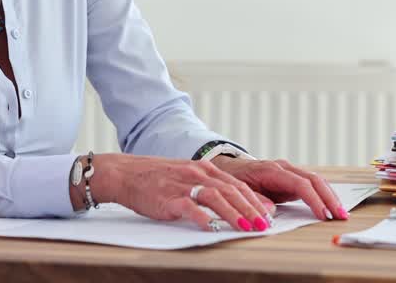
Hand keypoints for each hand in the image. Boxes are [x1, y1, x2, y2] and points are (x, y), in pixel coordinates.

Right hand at [91, 153, 273, 231]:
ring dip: (233, 213)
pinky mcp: (169, 197)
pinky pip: (189, 207)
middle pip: (231, 190)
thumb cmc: (158, 178)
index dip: (255, 201)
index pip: (237, 185)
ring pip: (215, 197)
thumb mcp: (188, 176)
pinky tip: (211, 228)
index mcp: (204, 168)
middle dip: (250, 209)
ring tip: (246, 227)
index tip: (268, 216)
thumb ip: (211, 186)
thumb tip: (235, 203)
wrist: (127, 173)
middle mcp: (197, 174)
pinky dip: (202, 218)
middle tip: (264, 225)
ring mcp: (183, 185)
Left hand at [209, 155, 347, 220]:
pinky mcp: (292, 179)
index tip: (324, 214)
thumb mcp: (239, 190)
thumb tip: (270, 211)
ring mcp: (290, 172)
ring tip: (341, 214)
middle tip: (341, 216)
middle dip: (329, 198)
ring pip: (317, 181)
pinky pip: (312, 185)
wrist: (231, 169)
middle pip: (314, 180)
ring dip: (330, 197)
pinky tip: (332, 207)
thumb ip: (254, 199)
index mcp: (272, 170)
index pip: (300, 183)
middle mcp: (284, 168)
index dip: (313, 199)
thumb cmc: (235, 179)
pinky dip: (324, 195)